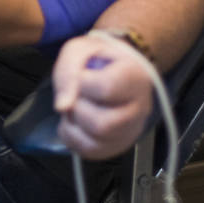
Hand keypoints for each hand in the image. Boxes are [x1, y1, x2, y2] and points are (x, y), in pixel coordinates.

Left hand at [50, 35, 154, 158]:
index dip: (84, 82)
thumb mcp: (79, 50)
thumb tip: (63, 106)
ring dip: (74, 123)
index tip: (83, 74)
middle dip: (78, 108)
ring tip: (76, 106)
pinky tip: (75, 120)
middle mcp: (141, 108)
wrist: (110, 67)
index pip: (107, 88)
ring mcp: (131, 131)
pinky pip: (89, 152)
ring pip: (96, 141)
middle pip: (103, 124)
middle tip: (77, 94)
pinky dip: (72, 137)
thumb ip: (70, 71)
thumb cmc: (97, 58)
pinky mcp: (118, 145)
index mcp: (136, 77)